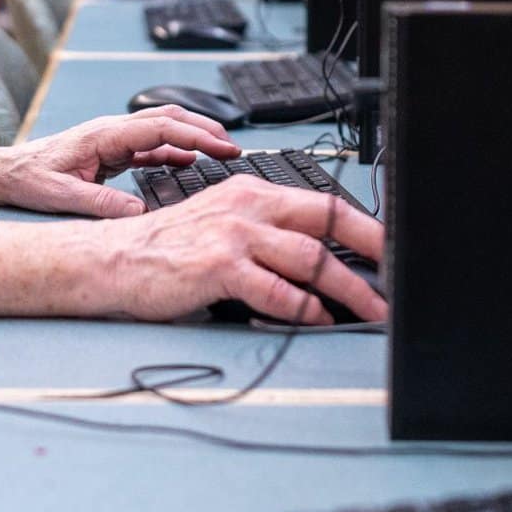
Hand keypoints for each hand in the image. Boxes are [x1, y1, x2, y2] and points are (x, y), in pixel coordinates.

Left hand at [0, 105, 239, 216]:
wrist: (3, 172)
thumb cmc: (26, 178)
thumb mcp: (62, 195)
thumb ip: (100, 202)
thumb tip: (138, 210)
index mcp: (104, 135)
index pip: (161, 127)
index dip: (196, 135)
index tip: (222, 147)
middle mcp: (112, 131)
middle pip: (169, 119)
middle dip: (205, 129)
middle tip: (234, 147)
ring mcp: (113, 139)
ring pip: (163, 129)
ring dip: (193, 137)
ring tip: (221, 153)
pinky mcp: (111, 151)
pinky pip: (151, 145)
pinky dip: (175, 150)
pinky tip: (190, 162)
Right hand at [0, 177, 386, 325]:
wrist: (113, 261)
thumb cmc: (167, 250)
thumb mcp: (220, 224)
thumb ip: (264, 234)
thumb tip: (314, 261)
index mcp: (251, 191)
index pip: (322, 201)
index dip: (363, 224)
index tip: (390, 246)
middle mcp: (247, 206)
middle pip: (327, 222)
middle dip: (372, 250)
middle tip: (399, 276)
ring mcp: (234, 235)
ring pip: (311, 259)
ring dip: (349, 288)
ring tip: (372, 310)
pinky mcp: (219, 267)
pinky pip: (277, 290)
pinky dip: (304, 308)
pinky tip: (319, 319)